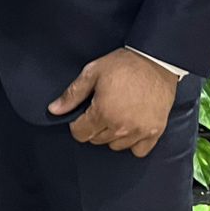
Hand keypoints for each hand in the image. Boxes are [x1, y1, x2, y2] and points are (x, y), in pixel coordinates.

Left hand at [48, 47, 178, 157]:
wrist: (156, 60)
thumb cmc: (124, 64)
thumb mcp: (93, 72)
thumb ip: (72, 94)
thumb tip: (54, 110)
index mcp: (103, 112)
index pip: (80, 134)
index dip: (77, 124)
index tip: (83, 113)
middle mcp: (121, 127)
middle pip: (97, 140)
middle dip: (94, 127)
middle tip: (101, 109)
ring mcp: (139, 131)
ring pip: (116, 146)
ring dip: (112, 135)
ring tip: (116, 115)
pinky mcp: (155, 131)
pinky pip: (138, 150)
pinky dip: (133, 143)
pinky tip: (131, 127)